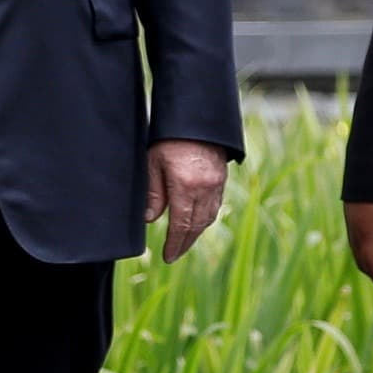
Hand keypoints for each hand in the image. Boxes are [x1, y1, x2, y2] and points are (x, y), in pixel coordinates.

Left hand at [144, 139, 228, 262]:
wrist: (196, 116)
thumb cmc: (170, 137)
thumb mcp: (153, 162)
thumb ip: (153, 193)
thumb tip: (150, 219)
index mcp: (186, 186)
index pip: (181, 224)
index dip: (175, 244)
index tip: (168, 256)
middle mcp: (205, 188)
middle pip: (197, 225)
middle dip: (185, 243)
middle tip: (174, 254)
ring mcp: (217, 183)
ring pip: (209, 217)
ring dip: (197, 232)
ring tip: (184, 241)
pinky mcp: (222, 177)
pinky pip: (215, 205)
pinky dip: (206, 217)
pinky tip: (197, 221)